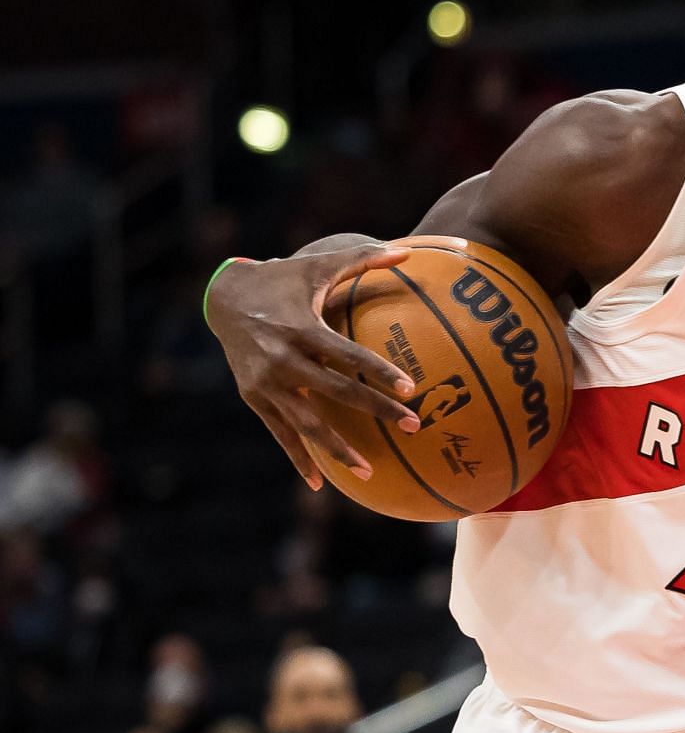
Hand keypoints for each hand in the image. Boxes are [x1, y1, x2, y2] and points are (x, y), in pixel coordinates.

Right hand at [207, 245, 421, 487]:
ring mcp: (266, 383)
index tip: (410, 389)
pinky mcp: (253, 398)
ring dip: (338, 449)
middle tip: (413, 426)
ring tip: (369, 471)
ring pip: (307, 423)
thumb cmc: (282, 280)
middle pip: (337, 392)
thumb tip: (407, 249)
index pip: (348, 355)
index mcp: (301, 329)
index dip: (379, 372)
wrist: (222, 298)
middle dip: (376, 411)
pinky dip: (298, 457)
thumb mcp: (318, 265)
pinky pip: (280, 433)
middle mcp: (282, 360)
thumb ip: (363, 257)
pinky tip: (317, 483)